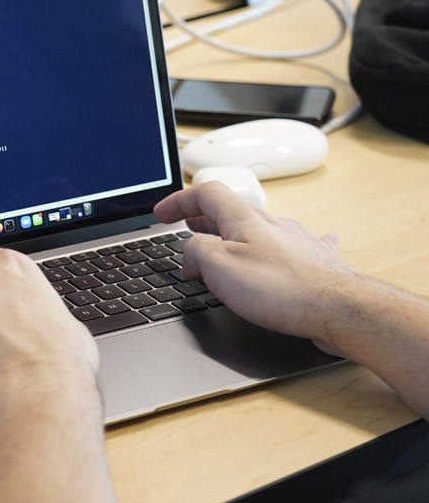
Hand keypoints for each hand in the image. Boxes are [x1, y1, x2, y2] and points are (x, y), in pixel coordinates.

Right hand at [154, 182, 364, 352]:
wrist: (339, 309)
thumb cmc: (281, 289)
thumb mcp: (218, 267)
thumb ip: (194, 252)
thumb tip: (189, 255)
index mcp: (243, 218)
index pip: (204, 193)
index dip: (178, 200)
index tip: (161, 213)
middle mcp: (270, 223)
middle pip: (229, 210)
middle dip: (202, 218)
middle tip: (186, 226)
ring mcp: (295, 240)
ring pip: (257, 228)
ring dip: (234, 234)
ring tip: (223, 245)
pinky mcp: (314, 262)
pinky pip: (295, 245)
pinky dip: (283, 244)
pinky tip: (296, 244)